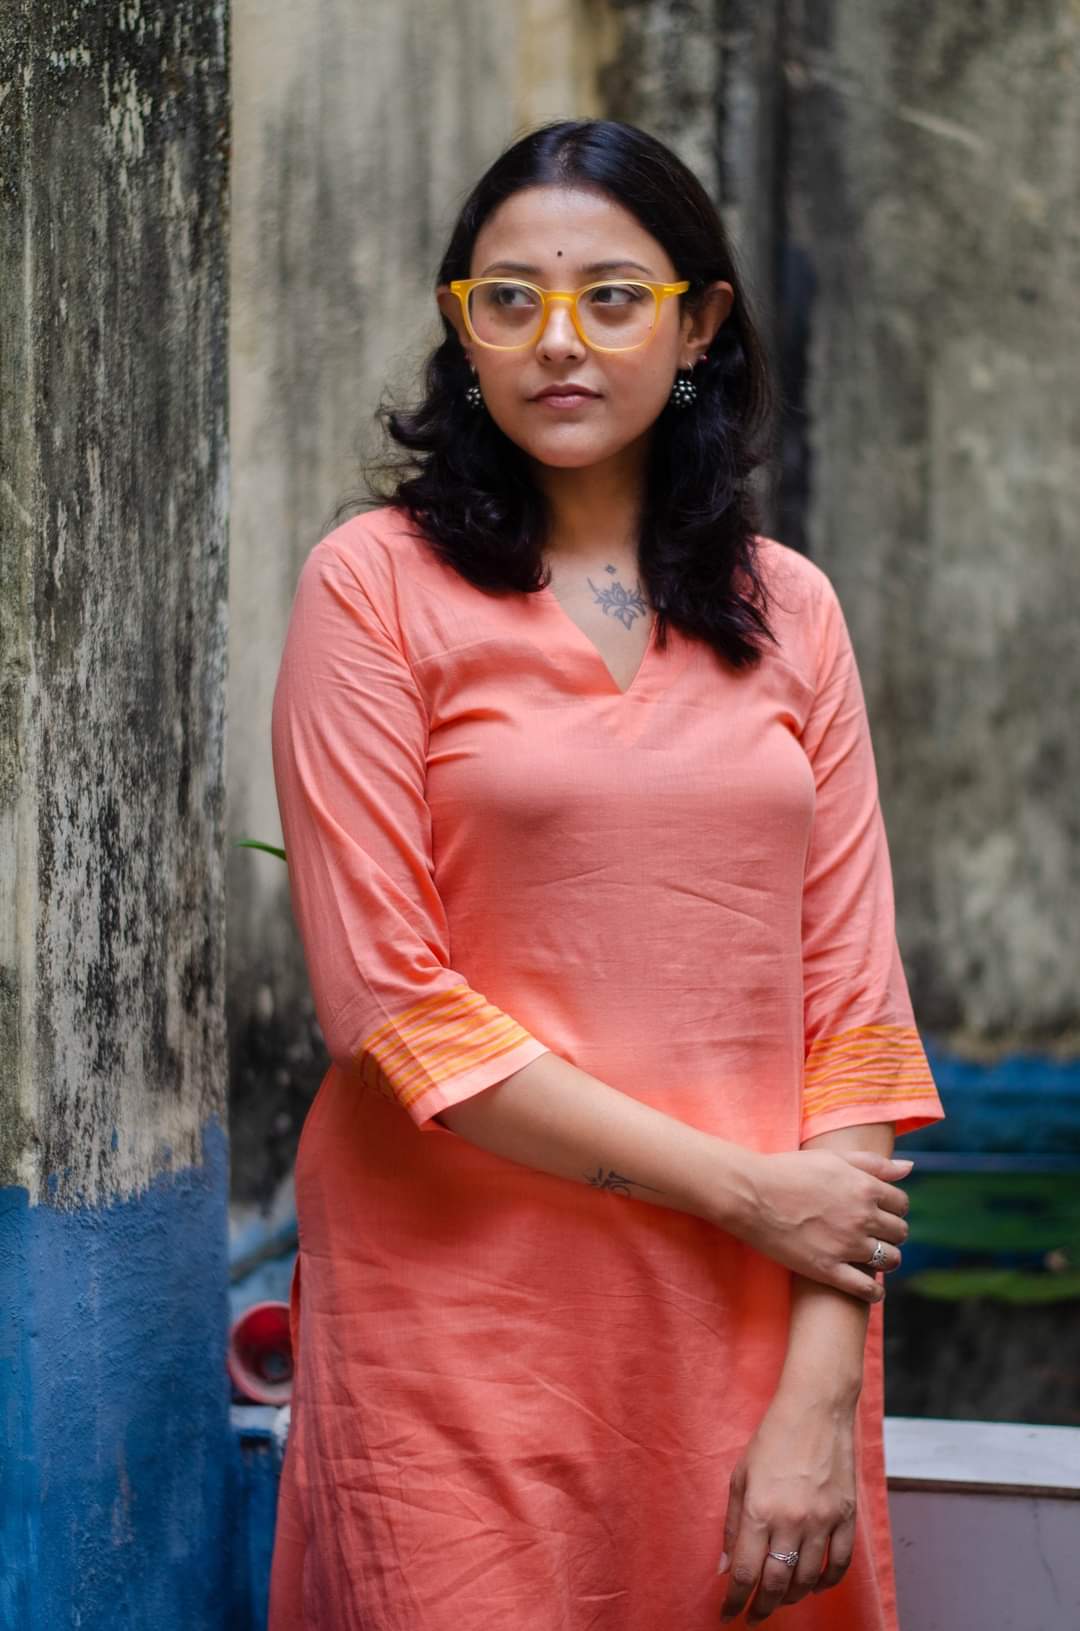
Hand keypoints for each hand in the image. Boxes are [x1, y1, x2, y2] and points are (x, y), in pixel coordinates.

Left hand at [717, 1394, 856, 1623]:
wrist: (816, 1409)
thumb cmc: (772, 1438)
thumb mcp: (741, 1476)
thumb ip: (733, 1525)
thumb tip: (726, 1567)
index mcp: (759, 1510)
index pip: (745, 1572)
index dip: (734, 1601)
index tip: (727, 1615)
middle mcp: (791, 1521)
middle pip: (776, 1584)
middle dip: (762, 1608)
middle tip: (753, 1617)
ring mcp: (822, 1521)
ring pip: (808, 1580)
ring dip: (791, 1597)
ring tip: (779, 1599)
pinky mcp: (846, 1516)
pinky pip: (840, 1564)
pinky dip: (827, 1583)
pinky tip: (814, 1586)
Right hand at [727, 1149, 910, 1301]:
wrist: (751, 1194)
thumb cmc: (788, 1170)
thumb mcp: (832, 1158)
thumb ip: (873, 1163)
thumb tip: (909, 1167)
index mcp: (864, 1187)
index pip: (901, 1204)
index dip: (894, 1208)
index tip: (882, 1213)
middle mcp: (862, 1217)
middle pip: (899, 1232)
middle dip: (891, 1233)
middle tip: (877, 1235)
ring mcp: (846, 1245)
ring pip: (889, 1260)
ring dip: (887, 1260)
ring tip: (874, 1259)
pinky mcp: (828, 1269)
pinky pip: (866, 1289)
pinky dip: (874, 1292)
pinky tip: (870, 1289)